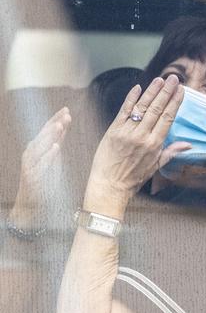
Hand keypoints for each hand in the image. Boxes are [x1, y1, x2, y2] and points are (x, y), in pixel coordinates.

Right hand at [11, 107, 71, 226]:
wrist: (31, 203)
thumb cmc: (43, 179)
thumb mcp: (52, 156)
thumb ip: (56, 141)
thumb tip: (63, 124)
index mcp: (37, 148)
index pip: (46, 130)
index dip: (55, 119)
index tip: (66, 109)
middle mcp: (31, 154)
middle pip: (43, 136)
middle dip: (54, 123)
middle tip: (65, 114)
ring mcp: (30, 165)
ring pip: (40, 147)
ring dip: (50, 135)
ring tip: (60, 125)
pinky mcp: (32, 177)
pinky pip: (41, 164)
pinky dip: (48, 155)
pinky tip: (55, 147)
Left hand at [84, 76, 189, 218]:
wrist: (110, 185)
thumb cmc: (134, 178)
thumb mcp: (156, 166)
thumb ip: (172, 152)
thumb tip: (188, 145)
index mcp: (155, 144)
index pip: (168, 118)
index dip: (175, 103)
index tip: (181, 91)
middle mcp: (142, 136)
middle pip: (157, 109)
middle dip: (166, 92)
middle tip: (174, 79)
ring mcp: (127, 132)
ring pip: (142, 107)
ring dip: (152, 92)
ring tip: (160, 80)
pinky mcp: (114, 130)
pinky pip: (124, 111)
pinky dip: (131, 98)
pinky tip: (138, 88)